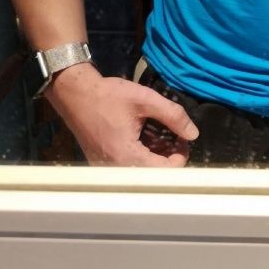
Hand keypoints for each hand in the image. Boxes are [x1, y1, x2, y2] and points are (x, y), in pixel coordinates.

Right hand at [44, 63, 199, 166]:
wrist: (75, 94)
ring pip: (139, 173)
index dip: (180, 157)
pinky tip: (142, 140)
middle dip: (168, 157)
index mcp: (125, 155)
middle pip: (152, 175)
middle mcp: (113, 168)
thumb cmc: (108, 95)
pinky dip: (139, 157)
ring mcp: (104, 168)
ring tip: (158, 137)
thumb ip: (173, 115)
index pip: (163, 172)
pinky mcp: (100, 164)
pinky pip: (126, 168)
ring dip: (154, 158)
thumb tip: (193, 133)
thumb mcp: (145, 99)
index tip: (181, 139)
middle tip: (172, 137)